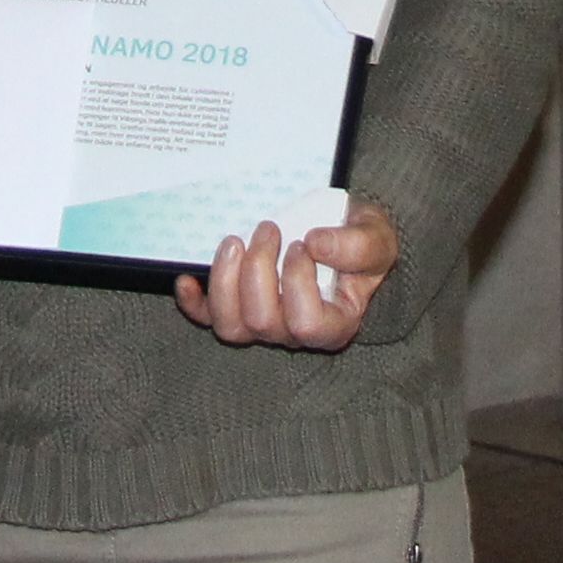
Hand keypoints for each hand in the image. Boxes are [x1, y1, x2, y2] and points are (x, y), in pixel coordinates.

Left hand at [172, 200, 397, 350]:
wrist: (340, 237)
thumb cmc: (359, 243)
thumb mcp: (376, 237)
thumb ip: (358, 245)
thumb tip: (316, 243)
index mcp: (334, 324)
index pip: (308, 324)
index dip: (297, 283)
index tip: (302, 244)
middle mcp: (294, 333)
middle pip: (263, 321)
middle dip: (258, 270)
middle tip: (268, 229)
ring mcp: (262, 324)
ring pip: (231, 326)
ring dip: (225, 281)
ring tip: (234, 242)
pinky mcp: (235, 309)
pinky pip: (206, 319)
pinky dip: (192, 301)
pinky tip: (187, 277)